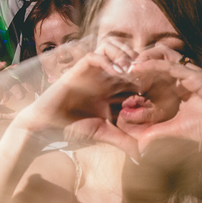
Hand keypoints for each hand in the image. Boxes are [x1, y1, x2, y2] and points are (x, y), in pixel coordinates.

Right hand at [15, 48, 138, 157]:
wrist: (47, 124)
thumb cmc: (73, 126)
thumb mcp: (104, 133)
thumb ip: (123, 140)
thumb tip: (142, 156)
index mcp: (111, 87)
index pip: (133, 71)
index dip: (145, 75)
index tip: (154, 86)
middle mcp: (103, 75)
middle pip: (125, 53)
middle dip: (138, 61)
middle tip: (146, 75)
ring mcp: (91, 70)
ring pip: (111, 46)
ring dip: (124, 55)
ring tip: (131, 72)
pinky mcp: (78, 69)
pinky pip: (96, 55)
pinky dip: (108, 61)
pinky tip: (117, 73)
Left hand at [130, 56, 201, 149]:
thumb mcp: (175, 130)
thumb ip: (157, 133)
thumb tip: (140, 146)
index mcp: (180, 84)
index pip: (157, 69)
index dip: (141, 70)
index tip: (123, 78)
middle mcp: (185, 75)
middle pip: (158, 55)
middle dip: (139, 58)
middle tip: (122, 67)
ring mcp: (191, 74)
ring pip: (163, 54)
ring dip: (143, 57)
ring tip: (127, 65)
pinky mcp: (196, 77)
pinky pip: (171, 66)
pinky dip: (152, 65)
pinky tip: (138, 68)